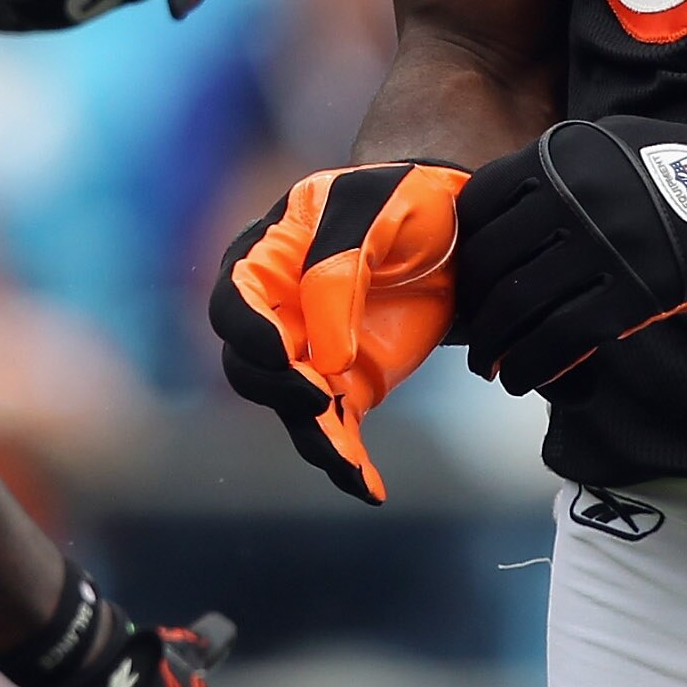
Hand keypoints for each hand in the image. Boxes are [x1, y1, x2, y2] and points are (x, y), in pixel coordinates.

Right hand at [210, 163, 464, 502]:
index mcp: (268, 258)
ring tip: (351, 464)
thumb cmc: (404, 198)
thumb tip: (326, 358)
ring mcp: (310, 353)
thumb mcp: (376, 211)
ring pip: (291, 408)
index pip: (234, 303)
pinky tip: (370, 488)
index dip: (248, 332)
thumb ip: (340, 272)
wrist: (453, 222)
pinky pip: (336, 431)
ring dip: (317, 439)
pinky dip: (349, 462)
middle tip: (324, 401)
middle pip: (250, 366)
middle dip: (281, 390)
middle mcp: (277, 313)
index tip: (282, 351)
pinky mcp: (347, 385)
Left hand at [458, 117, 686, 392]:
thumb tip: (503, 216)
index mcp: (562, 157)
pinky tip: (522, 377)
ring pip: (522, 307)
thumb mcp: (609, 144)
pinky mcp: (633, 294)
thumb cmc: (681, 167)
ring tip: (490, 366)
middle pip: (494, 263)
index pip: (481, 205)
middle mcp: (575, 198)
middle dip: (475, 308)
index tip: (466, 276)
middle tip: (474, 333)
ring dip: (495, 347)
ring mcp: (603, 248)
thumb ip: (556, 171)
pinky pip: (563, 338)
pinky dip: (532, 365)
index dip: (464, 250)